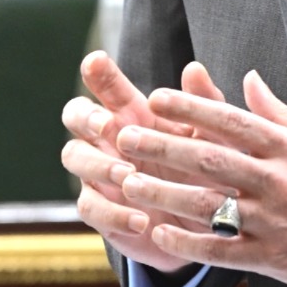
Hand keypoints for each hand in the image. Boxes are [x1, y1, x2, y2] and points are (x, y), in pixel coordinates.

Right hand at [61, 51, 224, 273]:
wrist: (207, 224)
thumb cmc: (205, 170)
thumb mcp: (212, 137)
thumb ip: (204, 104)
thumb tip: (194, 68)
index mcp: (133, 115)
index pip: (109, 87)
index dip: (99, 73)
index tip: (95, 61)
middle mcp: (108, 139)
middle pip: (75, 114)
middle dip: (86, 116)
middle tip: (106, 125)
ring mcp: (99, 174)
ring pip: (74, 156)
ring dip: (98, 164)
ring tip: (129, 175)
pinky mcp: (102, 212)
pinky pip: (90, 208)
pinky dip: (113, 214)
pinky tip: (141, 220)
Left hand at [114, 63, 286, 286]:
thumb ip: (277, 113)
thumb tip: (248, 79)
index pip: (232, 120)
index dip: (192, 107)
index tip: (158, 97)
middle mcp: (278, 180)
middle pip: (211, 158)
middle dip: (164, 145)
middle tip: (127, 135)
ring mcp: (273, 220)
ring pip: (208, 203)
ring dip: (163, 192)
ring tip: (129, 182)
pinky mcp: (270, 257)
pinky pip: (220, 250)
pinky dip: (187, 242)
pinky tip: (158, 232)